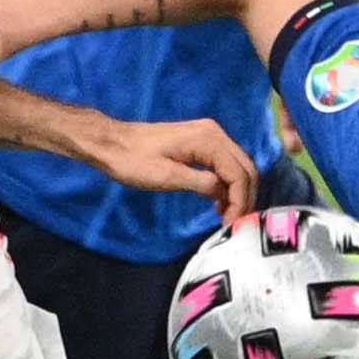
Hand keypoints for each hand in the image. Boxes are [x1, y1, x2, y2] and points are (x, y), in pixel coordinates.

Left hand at [82, 112, 258, 228]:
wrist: (112, 142)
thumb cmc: (133, 160)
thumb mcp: (167, 176)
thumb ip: (201, 184)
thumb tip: (224, 194)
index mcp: (209, 139)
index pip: (239, 174)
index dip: (240, 201)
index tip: (232, 224)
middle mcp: (215, 133)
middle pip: (246, 168)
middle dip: (245, 197)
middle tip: (235, 223)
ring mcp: (209, 135)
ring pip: (239, 166)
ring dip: (238, 191)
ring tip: (227, 216)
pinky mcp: (202, 142)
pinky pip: (226, 164)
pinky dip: (228, 184)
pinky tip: (219, 202)